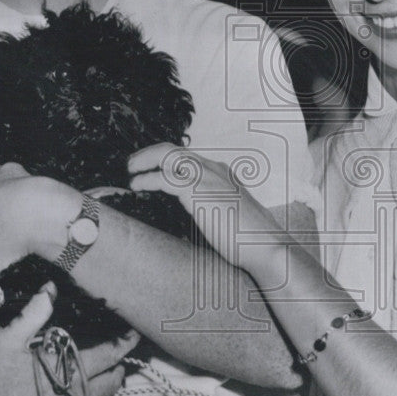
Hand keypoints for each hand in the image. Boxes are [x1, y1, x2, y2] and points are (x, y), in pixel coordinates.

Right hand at [0, 284, 136, 395]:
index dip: (123, 345)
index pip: (107, 356)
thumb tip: (50, 289)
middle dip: (116, 370)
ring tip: (93, 385)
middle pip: (111, 384)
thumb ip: (34, 314)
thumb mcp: (8, 341)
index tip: (132, 337)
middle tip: (114, 362)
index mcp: (64, 372)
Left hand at [128, 143, 281, 269]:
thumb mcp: (230, 214)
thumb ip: (213, 207)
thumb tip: (197, 214)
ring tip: (130, 172)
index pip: (187, 156)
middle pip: (174, 149)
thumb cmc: (251, 238)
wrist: (266, 246)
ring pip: (167, 155)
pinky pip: (165, 178)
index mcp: (222, 173)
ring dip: (144, 161)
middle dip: (149, 154)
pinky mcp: (199, 193)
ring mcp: (207, 178)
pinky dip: (147, 179)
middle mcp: (214, 170)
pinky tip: (137, 186)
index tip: (149, 167)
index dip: (165, 159)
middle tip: (132, 164)